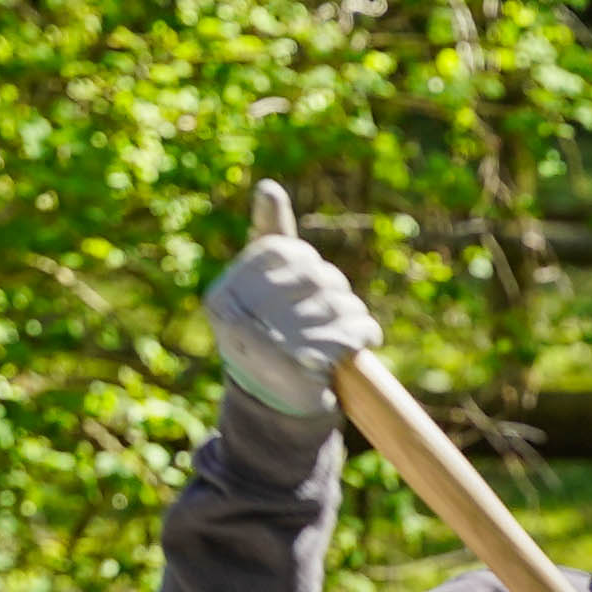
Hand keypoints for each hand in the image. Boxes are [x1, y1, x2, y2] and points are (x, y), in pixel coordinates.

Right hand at [201, 181, 381, 427]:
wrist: (277, 404)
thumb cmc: (271, 330)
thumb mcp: (262, 284)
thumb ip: (268, 237)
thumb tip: (269, 186)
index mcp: (226, 293)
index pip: (285, 252)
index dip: (306, 266)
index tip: (306, 287)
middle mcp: (242, 316)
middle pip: (315, 274)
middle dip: (333, 289)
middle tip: (331, 310)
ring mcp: (271, 342)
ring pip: (338, 301)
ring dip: (352, 313)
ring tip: (344, 329)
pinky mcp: (308, 365)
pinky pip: (353, 330)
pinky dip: (365, 333)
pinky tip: (360, 343)